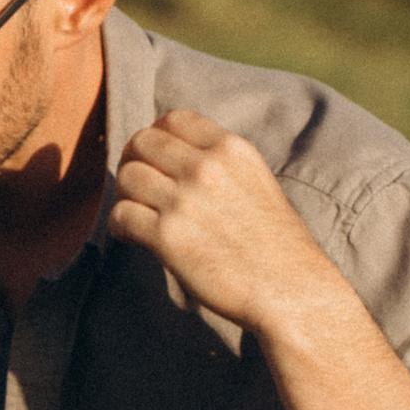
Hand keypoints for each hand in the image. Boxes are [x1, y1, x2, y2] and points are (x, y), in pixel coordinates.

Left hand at [108, 110, 349, 332]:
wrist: (290, 290)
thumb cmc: (275, 244)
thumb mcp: (255, 182)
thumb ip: (218, 165)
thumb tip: (171, 159)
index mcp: (232, 149)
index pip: (174, 119)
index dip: (155, 137)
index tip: (154, 159)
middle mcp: (207, 167)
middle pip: (142, 143)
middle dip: (133, 162)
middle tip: (137, 188)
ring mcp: (185, 200)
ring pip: (127, 177)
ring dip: (125, 195)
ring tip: (138, 215)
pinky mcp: (168, 236)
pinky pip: (120, 215)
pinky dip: (120, 226)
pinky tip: (133, 236)